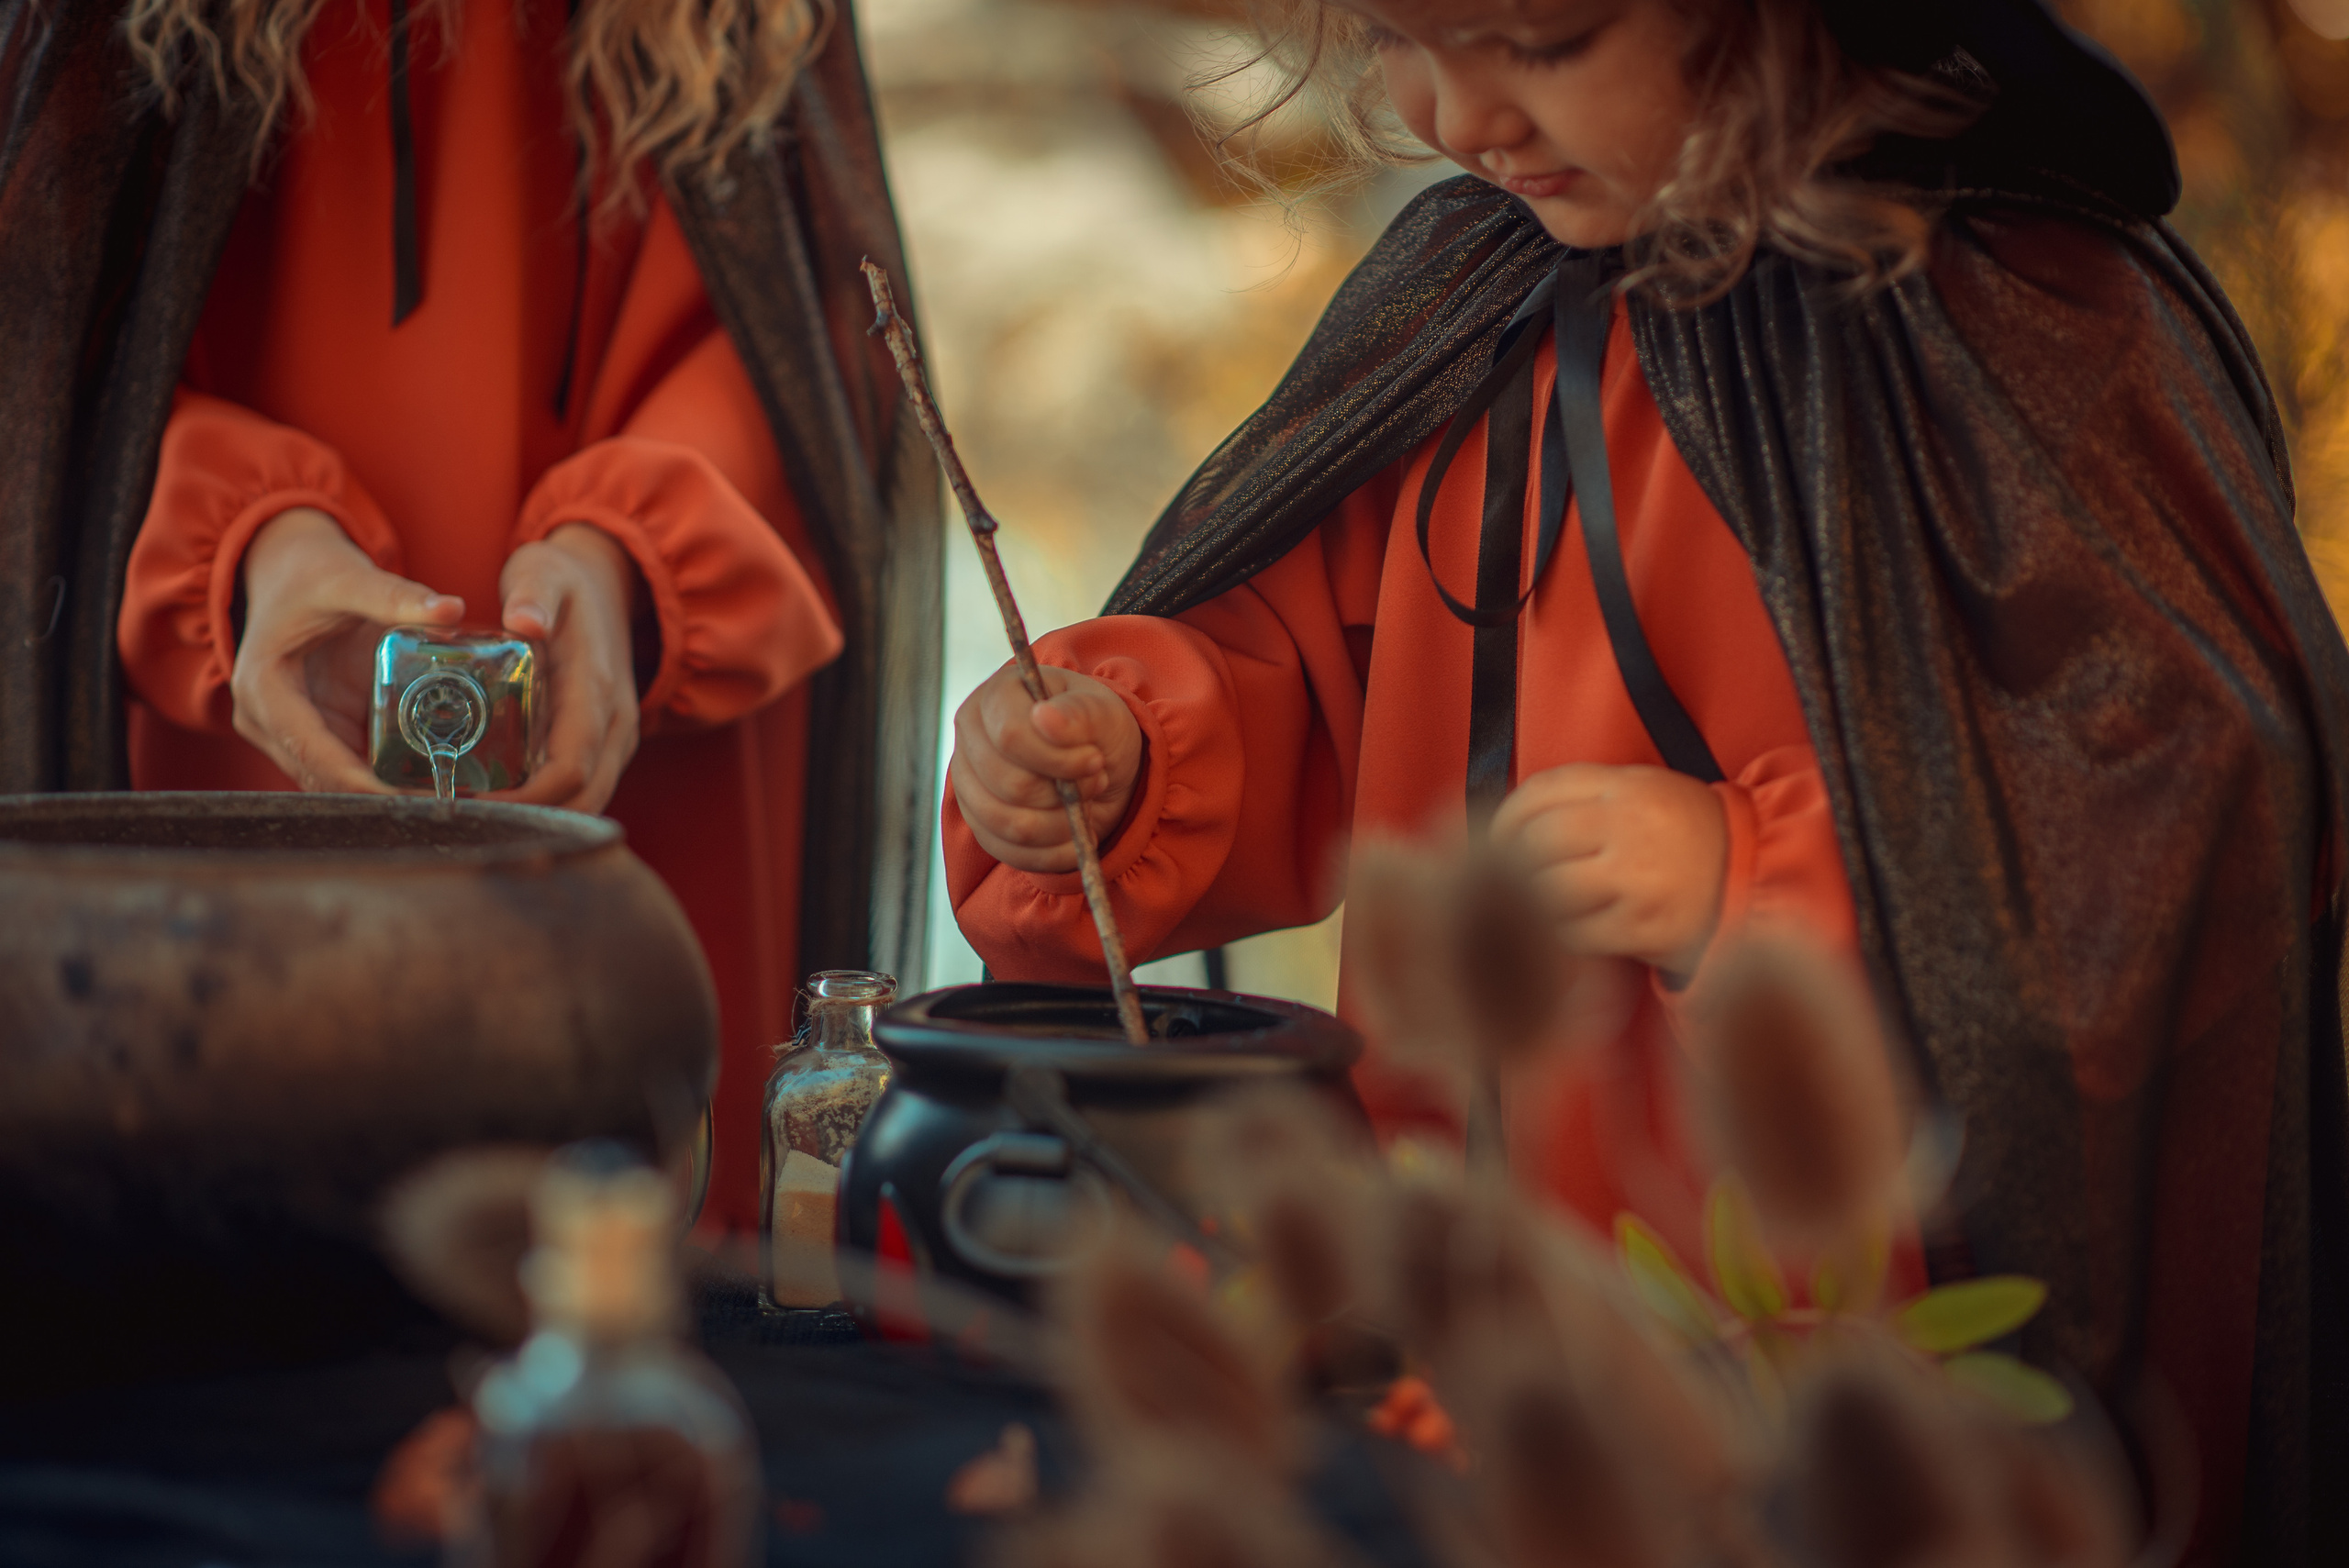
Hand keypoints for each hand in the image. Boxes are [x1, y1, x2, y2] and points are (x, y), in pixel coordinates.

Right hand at [233, 507, 462, 792]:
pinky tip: (432, 781)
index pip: (312, 754)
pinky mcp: (317, 730)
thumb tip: (452, 610)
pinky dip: (385, 775)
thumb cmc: (312, 574)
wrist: (290, 571)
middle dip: (378, 798)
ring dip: (384, 793)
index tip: (409, 801)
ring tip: (445, 801)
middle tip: (443, 807)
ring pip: (337, 780)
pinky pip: (351, 763)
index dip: (361, 784)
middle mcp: (267, 720)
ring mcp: (291, 730)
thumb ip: (394, 596)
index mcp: (264, 689)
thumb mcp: (348, 579)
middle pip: (324, 779)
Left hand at [497, 524, 640, 815]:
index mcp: (597, 691)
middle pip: (582, 801)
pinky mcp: (605, 743)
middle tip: (462, 823)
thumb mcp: (543, 573)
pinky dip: (549, 806)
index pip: (571, 769)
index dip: (526, 799)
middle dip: (529, 823)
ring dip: (540, 820)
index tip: (472, 804)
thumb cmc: (565, 583)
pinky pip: (584, 790)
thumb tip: (524, 619)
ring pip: (587, 803)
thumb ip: (533, 594)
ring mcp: (616, 737)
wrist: (607, 584)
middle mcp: (616, 724)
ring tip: (476, 820)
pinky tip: (503, 804)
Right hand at [950, 663, 1143, 873]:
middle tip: (1096, 782)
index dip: (1056, 757)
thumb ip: (1079, 712)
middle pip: (1010, 785)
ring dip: (1062, 825)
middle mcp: (971, 739)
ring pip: (1009, 824)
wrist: (1100, 766)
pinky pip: (1011, 853)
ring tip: (1086, 805)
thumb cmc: (1098, 730)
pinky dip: (1054, 853)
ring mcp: (969, 785)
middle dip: (1064, 793)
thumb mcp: (1103, 712)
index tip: (1095, 760)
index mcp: (995, 697)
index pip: (1010, 735)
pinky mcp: (980, 825)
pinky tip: (1076, 835)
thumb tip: (1044, 717)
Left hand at [1489, 763, 1729, 979]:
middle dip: (1512, 864)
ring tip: (1536, 908)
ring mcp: (1635, 877)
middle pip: (1537, 842)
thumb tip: (1511, 824)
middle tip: (1507, 880)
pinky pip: (1574, 933)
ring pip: (1548, 889)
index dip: (1506, 817)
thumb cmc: (1687, 834)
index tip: (1495, 838)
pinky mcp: (1641, 926)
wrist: (1753, 877)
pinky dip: (1560, 935)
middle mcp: (1630, 827)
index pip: (1542, 792)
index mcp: (1627, 788)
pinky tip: (1566, 931)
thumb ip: (1586, 798)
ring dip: (1532, 903)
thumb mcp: (1645, 792)